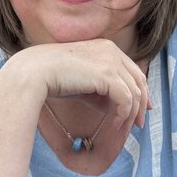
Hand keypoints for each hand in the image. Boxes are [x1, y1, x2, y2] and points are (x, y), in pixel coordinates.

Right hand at [11, 39, 150, 132]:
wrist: (34, 72)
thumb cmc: (52, 78)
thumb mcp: (82, 83)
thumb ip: (100, 92)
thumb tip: (115, 109)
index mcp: (106, 48)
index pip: (132, 70)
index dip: (141, 90)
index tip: (142, 109)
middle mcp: (111, 50)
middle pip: (139, 79)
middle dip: (142, 103)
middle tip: (139, 123)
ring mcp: (111, 60)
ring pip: (135, 91)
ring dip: (131, 113)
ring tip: (122, 128)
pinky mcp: (108, 74)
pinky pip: (126, 99)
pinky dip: (124, 114)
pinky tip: (115, 124)